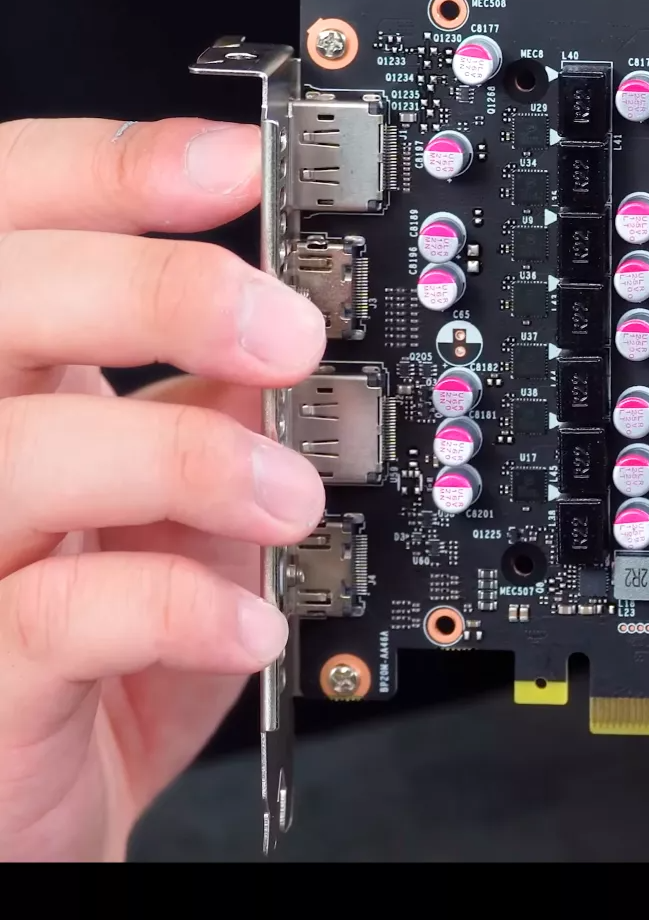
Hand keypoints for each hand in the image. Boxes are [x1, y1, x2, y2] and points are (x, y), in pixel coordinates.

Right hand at [0, 118, 325, 860]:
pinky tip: (251, 621)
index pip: (8, 219)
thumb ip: (217, 413)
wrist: (51, 801)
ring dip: (182, 456)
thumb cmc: (102, 638)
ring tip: (293, 499)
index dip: (109, 169)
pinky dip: (175, 605)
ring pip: (16, 448)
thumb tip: (302, 333)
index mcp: (3, 375)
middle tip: (290, 333)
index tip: (237, 163)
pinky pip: (56, 612)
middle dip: (155, 289)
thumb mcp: (178, 504)